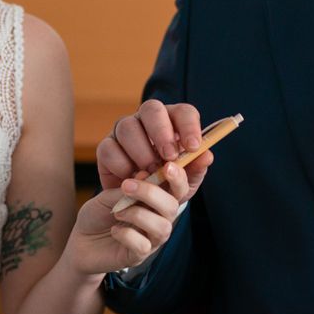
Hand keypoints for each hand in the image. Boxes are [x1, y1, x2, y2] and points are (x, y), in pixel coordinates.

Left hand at [66, 156, 203, 275]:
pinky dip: (126, 234)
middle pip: (172, 207)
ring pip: (162, 227)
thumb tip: (145, 174)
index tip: (167, 166)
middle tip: (127, 185)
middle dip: (152, 193)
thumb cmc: (99, 214)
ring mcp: (151, 239)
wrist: (80, 240)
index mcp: (156, 201)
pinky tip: (115, 231)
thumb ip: (127, 187)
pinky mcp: (139, 256)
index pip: (179, 189)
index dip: (180, 177)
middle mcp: (159, 219)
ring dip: (137, 214)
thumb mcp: (108, 195)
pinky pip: (143, 245)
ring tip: (117, 212)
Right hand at [95, 99, 214, 196]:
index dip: (189, 126)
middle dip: (161, 132)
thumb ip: (196, 167)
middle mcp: (147, 120)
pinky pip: (109, 149)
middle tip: (169, 157)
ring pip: (128, 127)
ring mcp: (123, 130)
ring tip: (151, 173)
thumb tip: (206, 156)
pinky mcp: (106, 146)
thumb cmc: (169, 184)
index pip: (183, 112)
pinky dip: (122, 166)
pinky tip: (132, 178)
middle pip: (151, 109)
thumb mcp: (187, 180)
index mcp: (173, 122)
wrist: (142, 204)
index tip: (193, 147)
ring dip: (141, 152)